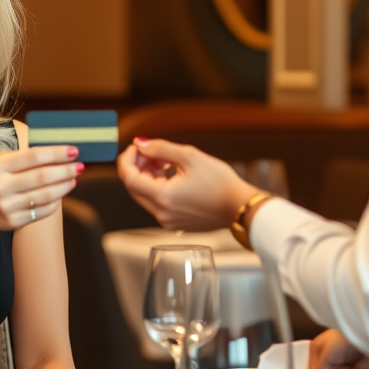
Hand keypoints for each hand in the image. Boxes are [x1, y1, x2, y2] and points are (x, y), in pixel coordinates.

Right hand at [0, 145, 82, 230]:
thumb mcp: (0, 160)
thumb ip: (25, 156)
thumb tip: (59, 153)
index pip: (34, 157)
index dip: (57, 153)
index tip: (74, 151)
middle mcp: (1, 187)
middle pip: (42, 177)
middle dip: (65, 171)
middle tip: (80, 166)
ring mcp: (7, 206)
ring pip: (45, 196)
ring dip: (64, 187)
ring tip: (73, 179)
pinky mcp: (12, 222)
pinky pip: (42, 211)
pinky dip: (55, 202)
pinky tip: (60, 194)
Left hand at [115, 138, 256, 230]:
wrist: (241, 207)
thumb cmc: (221, 183)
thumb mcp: (190, 157)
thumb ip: (160, 149)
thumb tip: (140, 144)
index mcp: (163, 197)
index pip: (129, 178)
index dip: (127, 159)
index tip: (136, 147)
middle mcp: (161, 214)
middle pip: (134, 188)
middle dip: (138, 166)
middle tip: (151, 152)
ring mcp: (168, 221)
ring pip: (145, 196)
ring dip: (148, 177)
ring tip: (165, 161)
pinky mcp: (175, 224)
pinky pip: (157, 204)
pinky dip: (158, 188)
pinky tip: (172, 175)